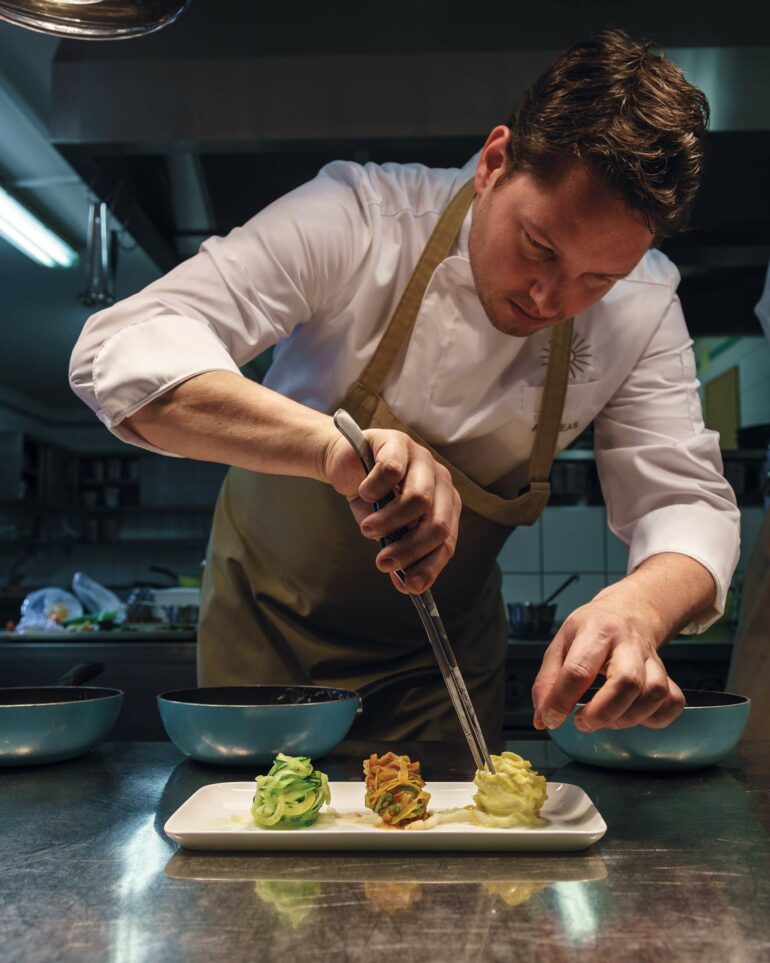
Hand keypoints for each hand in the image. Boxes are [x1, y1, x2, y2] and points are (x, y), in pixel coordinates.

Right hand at [323, 427, 461, 593]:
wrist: (345, 465)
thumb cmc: (371, 500)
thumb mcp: (386, 531)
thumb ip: (399, 553)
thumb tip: (407, 585)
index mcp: (445, 505)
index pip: (447, 542)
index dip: (430, 566)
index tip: (411, 586)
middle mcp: (440, 482)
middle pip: (437, 523)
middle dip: (409, 549)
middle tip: (383, 563)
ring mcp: (422, 460)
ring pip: (418, 499)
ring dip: (388, 522)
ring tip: (367, 529)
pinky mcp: (399, 443)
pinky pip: (392, 472)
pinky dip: (374, 489)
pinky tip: (363, 493)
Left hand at [531, 596, 684, 731]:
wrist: (628, 612)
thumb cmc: (590, 631)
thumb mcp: (560, 644)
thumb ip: (547, 681)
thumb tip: (543, 718)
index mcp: (595, 631)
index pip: (579, 669)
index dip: (562, 700)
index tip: (552, 718)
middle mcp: (628, 644)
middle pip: (627, 682)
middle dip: (602, 712)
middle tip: (582, 722)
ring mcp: (652, 659)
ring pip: (654, 693)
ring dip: (628, 717)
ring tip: (606, 719)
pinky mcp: (668, 675)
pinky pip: (673, 702)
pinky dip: (656, 718)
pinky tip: (634, 715)